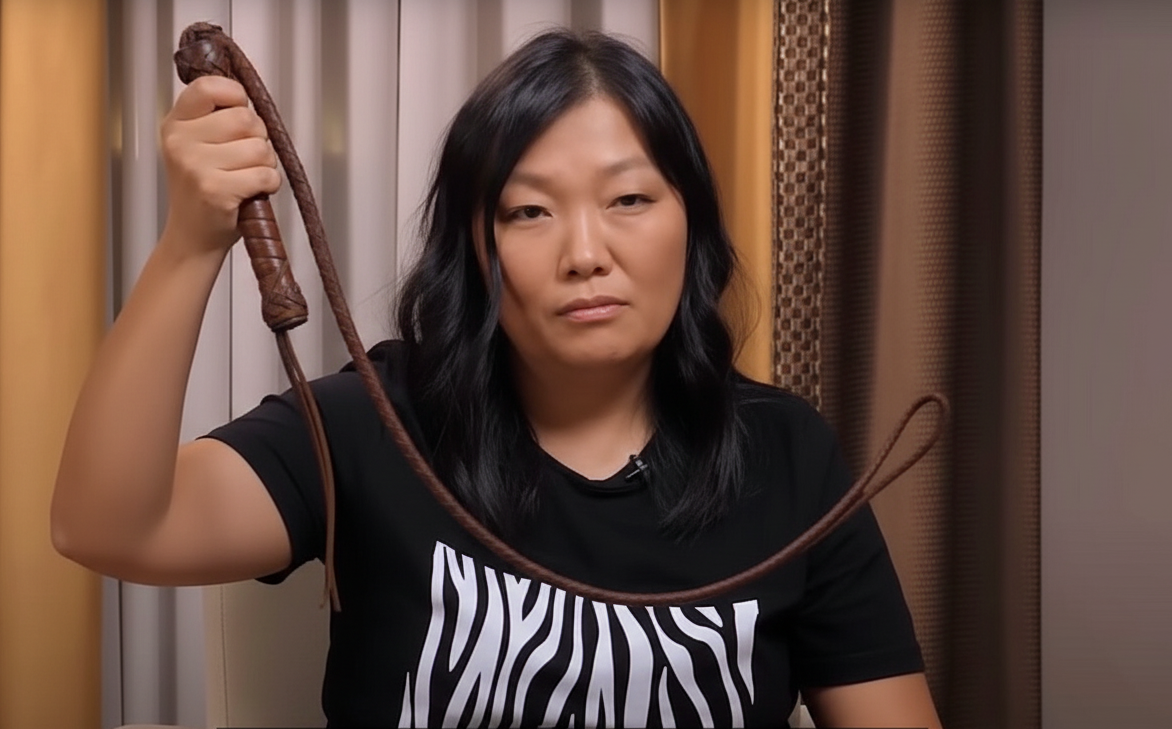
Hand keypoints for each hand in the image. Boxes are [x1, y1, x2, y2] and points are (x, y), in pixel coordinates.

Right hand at [159, 75, 280, 254]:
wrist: (192, 238)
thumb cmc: (204, 191)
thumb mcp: (198, 146)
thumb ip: (218, 118)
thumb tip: (251, 97)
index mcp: (176, 124)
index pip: (210, 86)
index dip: (236, 97)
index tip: (239, 112)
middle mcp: (181, 142)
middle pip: (246, 119)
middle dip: (259, 138)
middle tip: (245, 159)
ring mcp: (196, 166)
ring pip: (260, 148)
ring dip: (266, 165)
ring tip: (246, 178)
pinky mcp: (216, 190)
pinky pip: (265, 175)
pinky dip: (269, 185)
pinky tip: (252, 192)